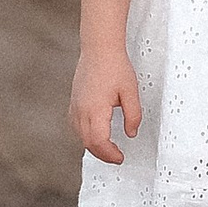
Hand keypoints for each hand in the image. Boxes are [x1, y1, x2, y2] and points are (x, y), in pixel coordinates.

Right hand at [72, 45, 140, 164]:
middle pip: (88, 143)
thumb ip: (133, 115)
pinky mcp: (74, 102)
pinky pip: (75, 126)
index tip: (120, 157)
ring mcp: (75, 106)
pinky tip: (94, 135)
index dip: (110, 154)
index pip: (99, 142)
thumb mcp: (131, 92)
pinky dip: (84, 136)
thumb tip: (131, 133)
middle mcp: (82, 110)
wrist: (99, 49)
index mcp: (96, 109)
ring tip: (107, 149)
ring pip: (80, 136)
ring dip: (93, 146)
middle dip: (102, 154)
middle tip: (116, 157)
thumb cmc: (114, 66)